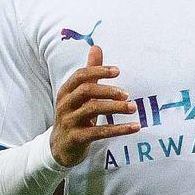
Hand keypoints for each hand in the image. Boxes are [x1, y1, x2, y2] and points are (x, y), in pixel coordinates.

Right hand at [48, 44, 138, 168]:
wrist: (60, 147)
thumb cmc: (74, 116)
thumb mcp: (79, 94)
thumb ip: (90, 72)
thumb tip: (96, 47)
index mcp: (66, 91)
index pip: (80, 76)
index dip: (99, 71)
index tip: (117, 71)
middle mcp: (65, 104)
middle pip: (86, 91)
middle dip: (108, 90)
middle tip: (127, 94)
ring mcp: (69, 121)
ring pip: (92, 110)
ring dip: (115, 108)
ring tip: (133, 108)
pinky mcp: (76, 138)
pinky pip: (99, 132)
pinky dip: (119, 129)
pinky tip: (134, 127)